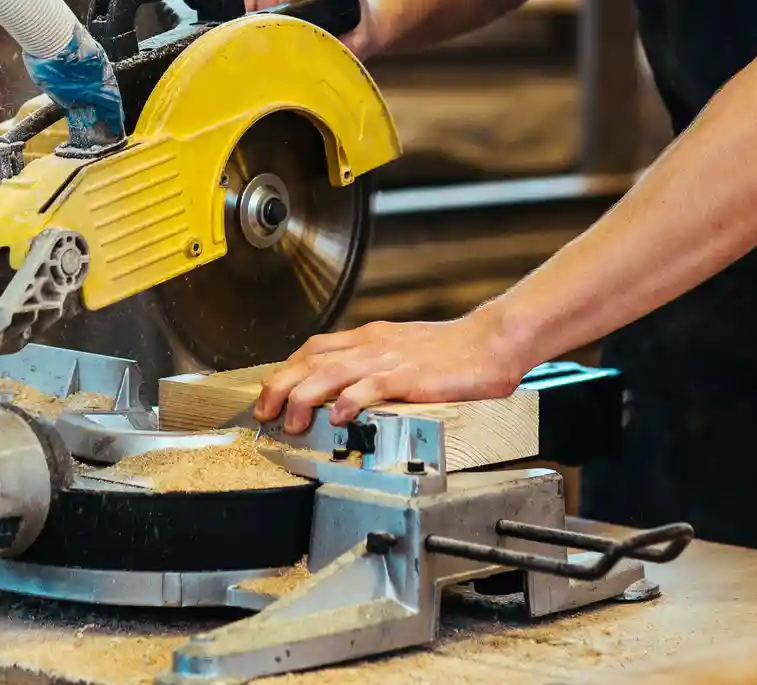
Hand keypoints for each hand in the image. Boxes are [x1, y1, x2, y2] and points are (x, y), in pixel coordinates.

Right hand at [230, 0, 382, 56]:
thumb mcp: (360, 39)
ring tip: (253, 23)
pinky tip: (244, 5)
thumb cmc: (357, 27)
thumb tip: (314, 57)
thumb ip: (344, 46)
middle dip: (262, 4)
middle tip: (261, 31)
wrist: (358, 13)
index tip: (275, 26)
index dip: (281, 0)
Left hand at [250, 310, 532, 433]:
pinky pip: (373, 386)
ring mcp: (391, 359)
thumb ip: (374, 365)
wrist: (491, 342)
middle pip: (313, 359)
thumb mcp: (402, 351)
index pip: (315, 349)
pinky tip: (339, 416)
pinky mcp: (411, 376)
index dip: (287, 370)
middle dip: (282, 385)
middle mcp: (373, 345)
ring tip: (291, 420)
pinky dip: (351, 400)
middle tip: (265, 411)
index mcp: (370, 338)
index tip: (270, 392)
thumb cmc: (452, 352)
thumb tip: (345, 388)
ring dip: (306, 396)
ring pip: (334, 372)